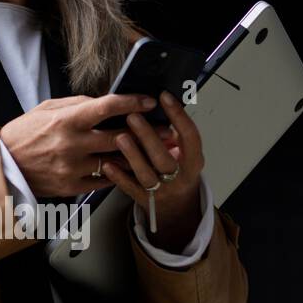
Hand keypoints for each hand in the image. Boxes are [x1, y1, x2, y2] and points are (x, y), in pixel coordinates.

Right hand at [0, 93, 172, 198]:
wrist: (4, 165)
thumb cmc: (24, 133)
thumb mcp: (47, 109)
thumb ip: (77, 104)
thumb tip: (105, 102)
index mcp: (66, 120)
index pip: (107, 107)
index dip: (132, 102)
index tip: (148, 102)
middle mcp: (72, 144)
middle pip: (121, 137)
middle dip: (148, 133)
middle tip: (167, 130)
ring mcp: (73, 167)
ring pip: (117, 162)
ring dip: (138, 157)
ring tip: (154, 151)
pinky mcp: (72, 186)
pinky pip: (104, 180)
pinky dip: (117, 173)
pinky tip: (127, 168)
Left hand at [99, 90, 203, 252]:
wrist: (176, 205)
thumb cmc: (176, 169)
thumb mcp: (184, 152)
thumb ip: (173, 133)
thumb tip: (155, 103)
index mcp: (193, 161)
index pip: (190, 136)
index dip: (178, 115)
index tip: (164, 96)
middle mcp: (180, 177)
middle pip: (165, 158)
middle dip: (148, 136)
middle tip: (133, 116)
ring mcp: (162, 190)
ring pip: (146, 175)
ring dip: (133, 155)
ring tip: (120, 137)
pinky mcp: (144, 199)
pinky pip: (129, 188)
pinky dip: (118, 176)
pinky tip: (108, 163)